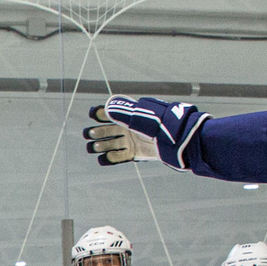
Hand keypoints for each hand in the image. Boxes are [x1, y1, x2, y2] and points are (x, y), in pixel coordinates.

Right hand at [84, 95, 204, 168]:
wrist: (178, 141)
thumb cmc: (160, 125)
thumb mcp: (140, 116)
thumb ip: (122, 112)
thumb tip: (105, 106)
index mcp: (132, 115)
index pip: (112, 112)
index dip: (101, 112)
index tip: (92, 114)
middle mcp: (132, 127)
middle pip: (110, 129)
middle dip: (98, 131)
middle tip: (88, 135)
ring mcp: (135, 141)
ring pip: (113, 143)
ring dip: (102, 145)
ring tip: (92, 147)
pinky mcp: (138, 153)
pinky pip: (121, 156)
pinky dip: (112, 158)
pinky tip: (103, 159)